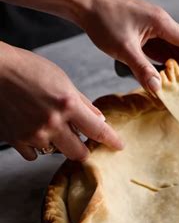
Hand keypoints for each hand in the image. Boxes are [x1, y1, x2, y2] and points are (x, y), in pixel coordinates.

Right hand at [0, 42, 122, 160]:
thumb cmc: (26, 69)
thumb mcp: (62, 80)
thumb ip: (82, 103)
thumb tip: (99, 119)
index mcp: (67, 105)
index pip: (98, 131)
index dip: (112, 141)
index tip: (119, 146)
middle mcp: (52, 123)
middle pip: (79, 153)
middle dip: (83, 148)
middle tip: (81, 140)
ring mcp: (33, 133)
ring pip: (56, 153)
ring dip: (58, 144)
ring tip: (49, 126)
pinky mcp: (15, 139)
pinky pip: (34, 154)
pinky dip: (36, 146)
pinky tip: (32, 130)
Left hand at [74, 0, 178, 96]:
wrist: (82, 1)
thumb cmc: (103, 20)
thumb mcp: (123, 48)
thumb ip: (142, 69)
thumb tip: (158, 89)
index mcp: (160, 22)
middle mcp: (160, 22)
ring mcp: (151, 26)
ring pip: (170, 47)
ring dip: (178, 62)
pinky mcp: (142, 30)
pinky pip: (159, 47)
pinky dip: (164, 60)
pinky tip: (165, 72)